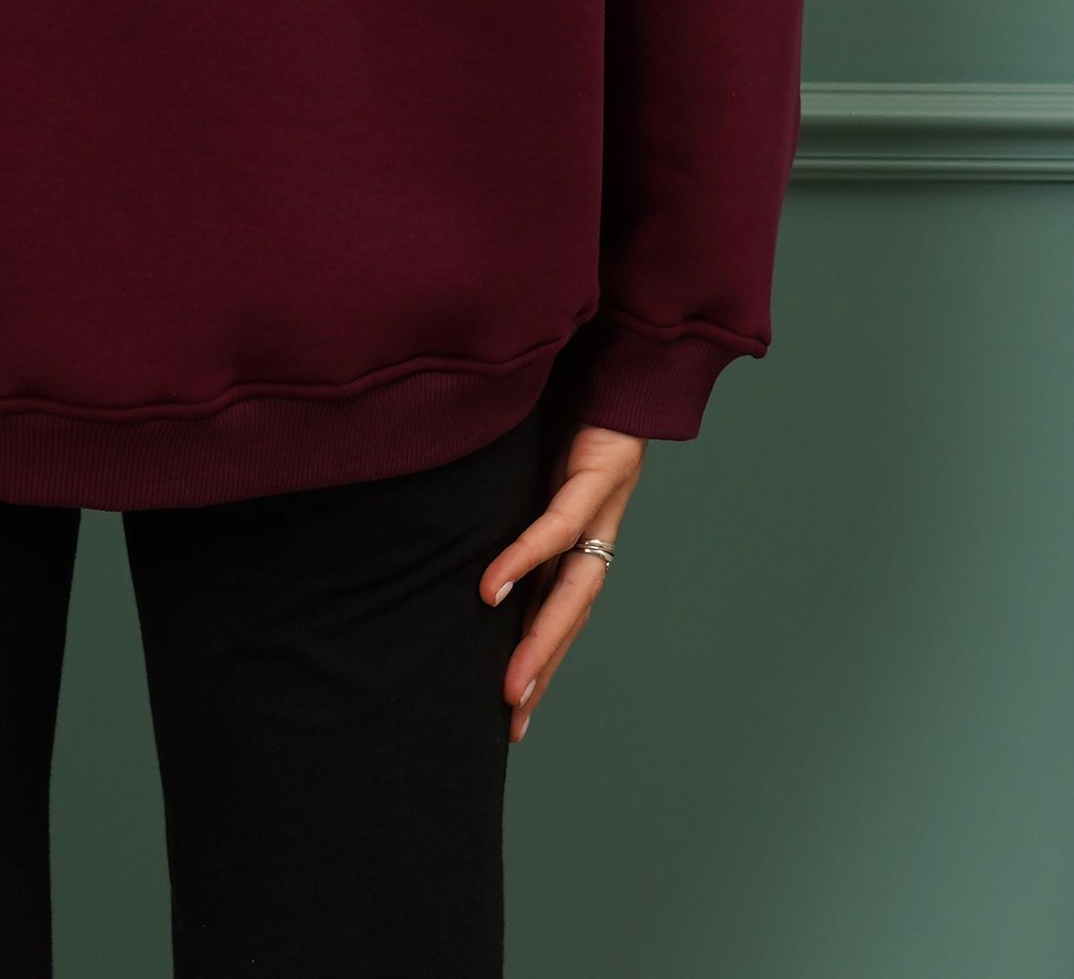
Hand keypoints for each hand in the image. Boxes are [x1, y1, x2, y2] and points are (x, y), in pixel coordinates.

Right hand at [481, 419, 644, 742]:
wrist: (620, 353)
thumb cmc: (568, 401)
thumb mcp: (527, 459)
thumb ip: (503, 493)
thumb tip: (453, 521)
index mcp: (580, 534)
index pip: (558, 609)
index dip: (539, 657)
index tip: (512, 707)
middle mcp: (595, 531)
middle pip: (570, 615)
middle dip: (542, 669)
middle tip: (511, 721)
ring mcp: (601, 507)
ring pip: (572, 591)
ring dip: (541, 640)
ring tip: (510, 685)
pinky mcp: (598, 475)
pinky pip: (556, 528)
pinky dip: (523, 559)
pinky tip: (492, 588)